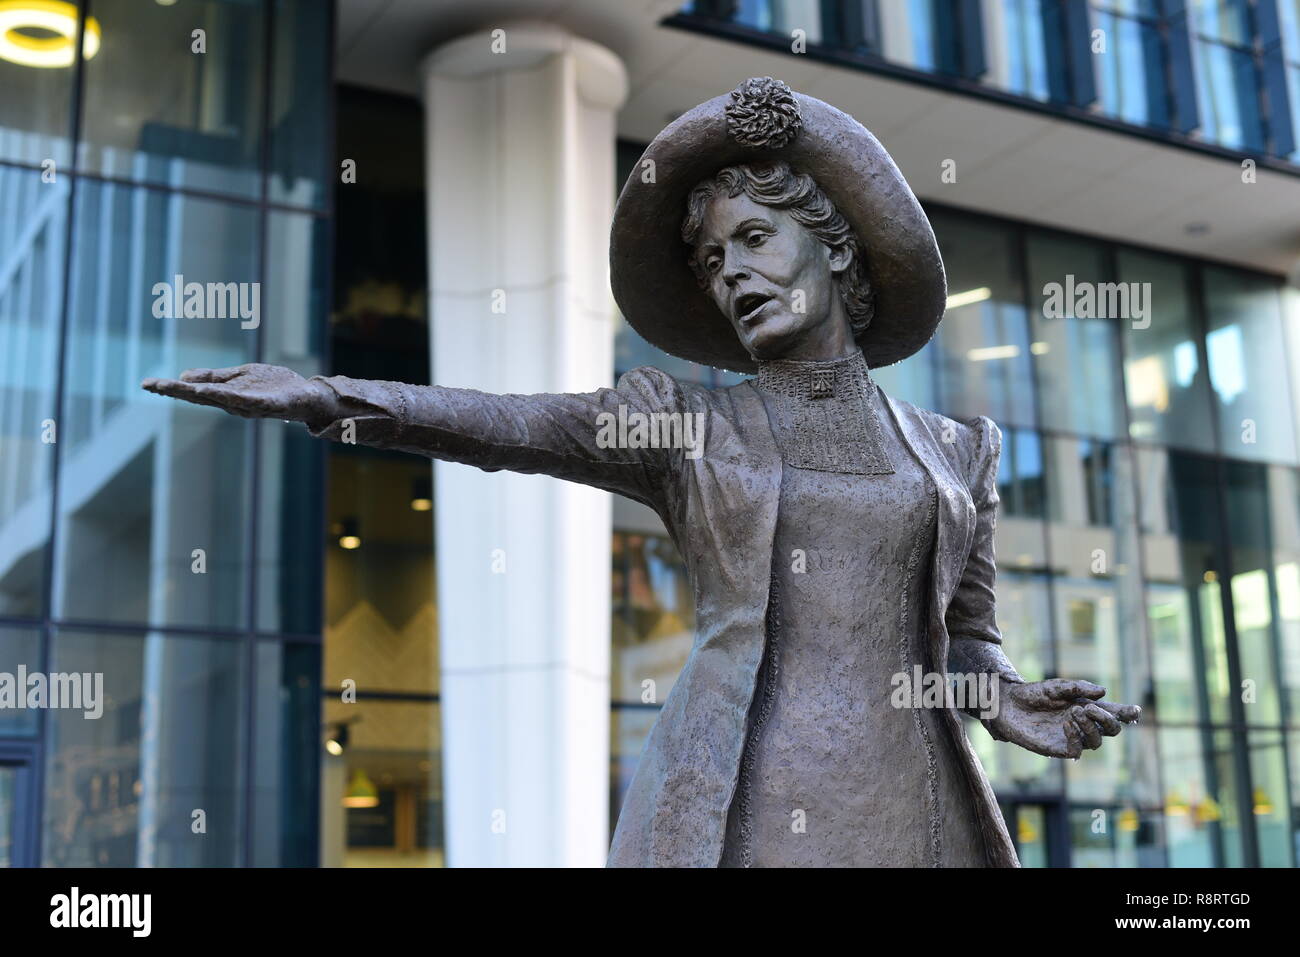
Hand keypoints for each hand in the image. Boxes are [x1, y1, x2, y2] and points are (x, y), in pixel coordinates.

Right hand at [141, 364, 335, 425]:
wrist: (308, 396)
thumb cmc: (276, 386)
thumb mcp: (241, 376)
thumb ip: (215, 376)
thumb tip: (183, 375)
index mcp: (226, 395)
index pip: (193, 390)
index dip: (170, 387)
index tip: (146, 383)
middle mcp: (233, 403)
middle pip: (199, 395)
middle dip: (174, 390)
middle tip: (150, 385)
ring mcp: (249, 405)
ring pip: (217, 398)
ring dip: (194, 392)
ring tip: (173, 385)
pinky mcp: (266, 404)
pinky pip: (243, 400)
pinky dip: (226, 396)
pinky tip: (209, 391)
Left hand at [986, 678, 1140, 758]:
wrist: (1008, 704)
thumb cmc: (1032, 694)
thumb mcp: (1056, 686)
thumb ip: (1078, 688)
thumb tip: (1103, 692)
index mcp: (1086, 707)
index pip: (1112, 712)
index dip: (1126, 713)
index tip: (1135, 710)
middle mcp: (1083, 724)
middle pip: (1111, 730)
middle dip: (1109, 719)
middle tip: (1090, 707)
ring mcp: (1073, 737)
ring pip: (1098, 741)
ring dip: (1091, 726)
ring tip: (1076, 712)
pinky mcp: (1059, 748)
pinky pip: (1078, 750)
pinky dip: (1077, 736)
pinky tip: (1067, 724)